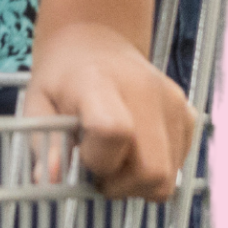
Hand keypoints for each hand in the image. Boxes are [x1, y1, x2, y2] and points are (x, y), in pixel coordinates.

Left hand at [23, 21, 196, 199]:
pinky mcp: (189, 115)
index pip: (115, 131)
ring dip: (138, 182)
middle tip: (98, 167)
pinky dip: (154, 169)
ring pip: (168, 178)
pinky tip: (134, 147)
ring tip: (114, 156)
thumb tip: (49, 181)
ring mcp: (173, 103)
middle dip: (122, 185)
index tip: (82, 155)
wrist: (96, 42)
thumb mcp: (38, 102)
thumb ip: (43, 142)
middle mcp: (145, 91)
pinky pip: (177, 165)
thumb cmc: (62, 77)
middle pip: (152, 170)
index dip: (98, 159)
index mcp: (98, 81)